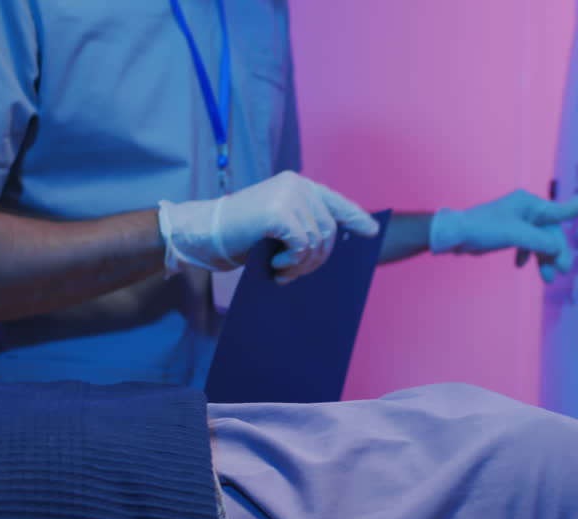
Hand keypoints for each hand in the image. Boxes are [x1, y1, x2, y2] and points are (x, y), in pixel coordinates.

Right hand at [159, 170, 379, 283]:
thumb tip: (329, 246)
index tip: (372, 232)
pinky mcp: (279, 212)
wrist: (205, 231)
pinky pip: (302, 246)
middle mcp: (297, 185)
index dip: (356, 217)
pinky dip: (292, 262)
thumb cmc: (240, 234)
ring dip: (302, 265)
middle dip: (317, 258)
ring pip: (317, 241)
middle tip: (294, 273)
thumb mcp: (277, 226)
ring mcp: (288, 196)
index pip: (335, 201)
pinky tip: (275, 265)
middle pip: (329, 230)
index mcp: (298, 185)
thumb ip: (302, 227)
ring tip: (282, 271)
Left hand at [429, 190, 577, 282]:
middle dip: (556, 252)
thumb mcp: (516, 235)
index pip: (558, 210)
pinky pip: (526, 245)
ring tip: (547, 278)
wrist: (455, 236)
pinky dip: (527, 256)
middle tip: (561, 271)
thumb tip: (560, 249)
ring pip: (539, 242)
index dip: (575, 209)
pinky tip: (521, 265)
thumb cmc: (483, 229)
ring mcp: (517, 222)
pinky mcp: (507, 233)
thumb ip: (541, 242)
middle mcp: (525, 211)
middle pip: (550, 233)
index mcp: (529, 205)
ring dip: (544, 259)